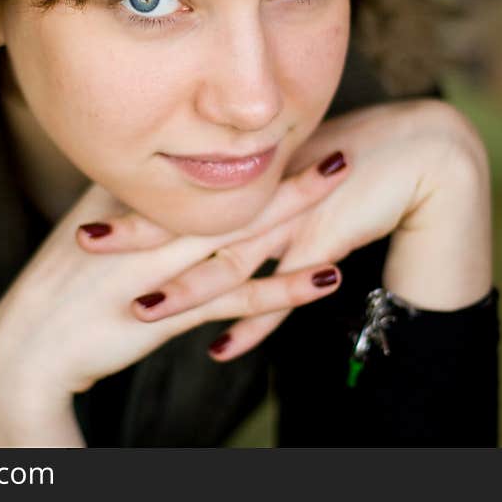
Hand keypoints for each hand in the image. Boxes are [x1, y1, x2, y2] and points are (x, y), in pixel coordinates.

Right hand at [0, 152, 349, 445]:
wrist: (28, 346)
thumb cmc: (58, 290)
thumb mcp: (91, 234)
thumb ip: (127, 210)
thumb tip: (156, 191)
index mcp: (128, 200)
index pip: (198, 168)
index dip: (246, 152)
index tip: (289, 134)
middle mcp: (150, 226)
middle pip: (229, 193)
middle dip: (287, 170)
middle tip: (339, 148)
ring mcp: (162, 268)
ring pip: (241, 235)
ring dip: (296, 212)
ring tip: (343, 188)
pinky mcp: (169, 311)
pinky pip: (237, 299)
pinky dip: (283, 288)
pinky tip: (327, 277)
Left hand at [78, 99, 492, 360]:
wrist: (415, 152)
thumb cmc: (344, 156)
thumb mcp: (288, 164)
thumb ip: (251, 185)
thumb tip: (208, 193)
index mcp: (250, 171)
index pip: (185, 188)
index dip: (137, 197)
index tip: (90, 203)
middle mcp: (263, 195)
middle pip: (192, 222)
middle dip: (138, 239)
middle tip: (86, 246)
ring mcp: (291, 223)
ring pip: (229, 261)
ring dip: (185, 290)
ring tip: (140, 313)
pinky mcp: (321, 250)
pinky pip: (280, 296)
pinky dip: (253, 324)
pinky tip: (222, 349)